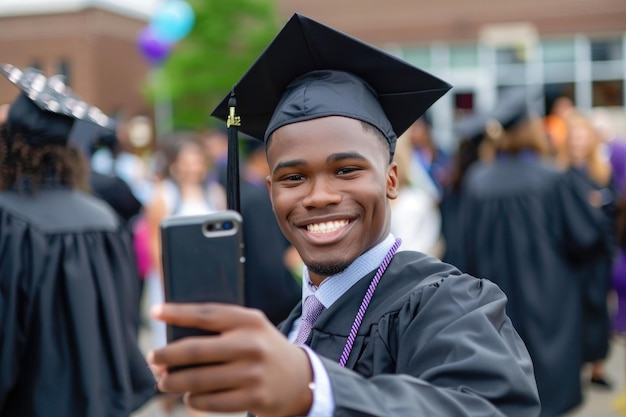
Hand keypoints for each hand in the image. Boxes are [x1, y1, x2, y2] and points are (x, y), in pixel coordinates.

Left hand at [148, 303, 313, 416]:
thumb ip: (220, 329)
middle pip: (195, 350)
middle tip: (153, 358)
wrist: (299, 378)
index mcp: (249, 321)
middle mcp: (251, 344)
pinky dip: (193, 400)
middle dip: (166, 356)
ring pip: (197, 380)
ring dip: (173, 382)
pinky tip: (190, 396)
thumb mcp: (250, 329)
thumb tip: (173, 342)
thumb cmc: (262, 348)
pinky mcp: (254, 398)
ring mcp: (253, 373)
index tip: (155, 312)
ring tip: (164, 382)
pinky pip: (209, 402)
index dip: (177, 313)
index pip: (206, 314)